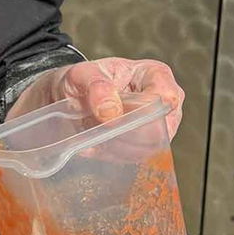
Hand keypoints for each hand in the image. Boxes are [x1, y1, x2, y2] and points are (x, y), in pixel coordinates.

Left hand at [7, 56, 184, 140]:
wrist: (67, 99)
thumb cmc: (79, 81)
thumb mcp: (80, 74)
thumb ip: (96, 86)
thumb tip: (111, 110)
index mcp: (154, 75)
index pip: (166, 98)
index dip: (142, 112)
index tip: (112, 116)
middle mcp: (161, 104)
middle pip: (159, 129)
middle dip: (126, 132)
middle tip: (98, 126)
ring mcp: (155, 128)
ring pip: (146, 149)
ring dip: (115, 145)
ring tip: (93, 131)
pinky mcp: (141, 148)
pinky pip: (131, 160)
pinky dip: (109, 154)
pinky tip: (93, 144)